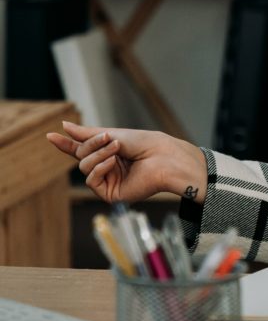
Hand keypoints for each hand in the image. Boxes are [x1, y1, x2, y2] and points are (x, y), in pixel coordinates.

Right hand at [47, 122, 207, 204]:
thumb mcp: (113, 135)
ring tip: (116, 148)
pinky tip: (112, 163)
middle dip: (92, 145)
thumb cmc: (145, 144)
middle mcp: (107, 167)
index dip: (67, 143)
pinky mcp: (110, 193)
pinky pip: (91, 180)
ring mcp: (108, 180)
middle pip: (81, 156)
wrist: (164, 157)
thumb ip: (87, 135)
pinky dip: (99, 168)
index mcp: (108, 152)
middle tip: (108, 138)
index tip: (50, 135)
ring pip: (84, 167)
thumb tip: (64, 127)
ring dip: (98, 155)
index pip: (83, 149)